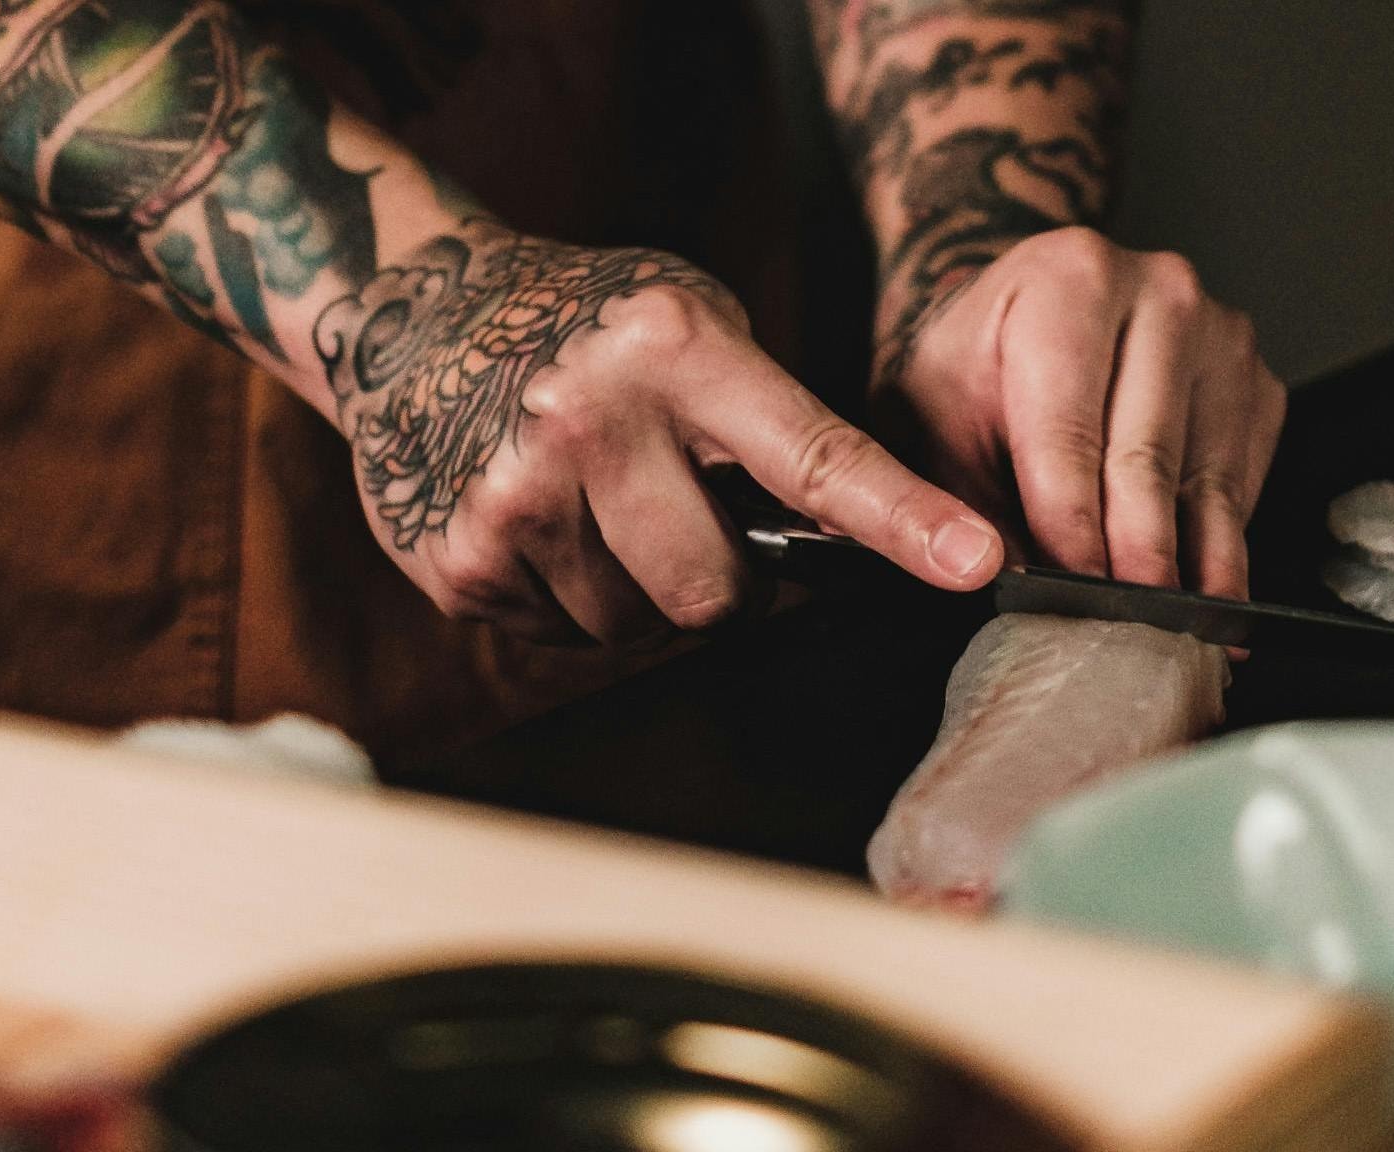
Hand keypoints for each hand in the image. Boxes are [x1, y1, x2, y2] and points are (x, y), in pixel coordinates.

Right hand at [318, 222, 1004, 644]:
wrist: (416, 316)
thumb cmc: (588, 331)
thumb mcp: (689, 328)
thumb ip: (766, 423)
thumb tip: (865, 544)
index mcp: (675, 352)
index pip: (814, 458)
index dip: (903, 520)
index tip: (978, 562)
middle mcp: (591, 421)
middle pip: (719, 593)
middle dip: (720, 580)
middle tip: (678, 513)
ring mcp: (516, 498)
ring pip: (640, 627)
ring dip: (637, 588)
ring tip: (594, 505)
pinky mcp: (462, 562)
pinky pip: (566, 639)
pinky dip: (570, 598)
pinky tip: (543, 526)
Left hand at [875, 227, 1286, 598]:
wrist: (1018, 314)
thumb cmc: (971, 367)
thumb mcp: (928, 420)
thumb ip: (948, 498)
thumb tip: (987, 572)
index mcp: (1069, 282)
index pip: (1071, 431)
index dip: (1069, 525)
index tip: (1070, 591)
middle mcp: (1159, 293)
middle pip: (1149, 458)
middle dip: (1134, 557)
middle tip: (1127, 624)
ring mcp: (1220, 334)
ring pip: (1208, 480)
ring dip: (1192, 566)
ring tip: (1174, 629)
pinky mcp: (1255, 381)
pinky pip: (1241, 482)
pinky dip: (1219, 543)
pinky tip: (1196, 586)